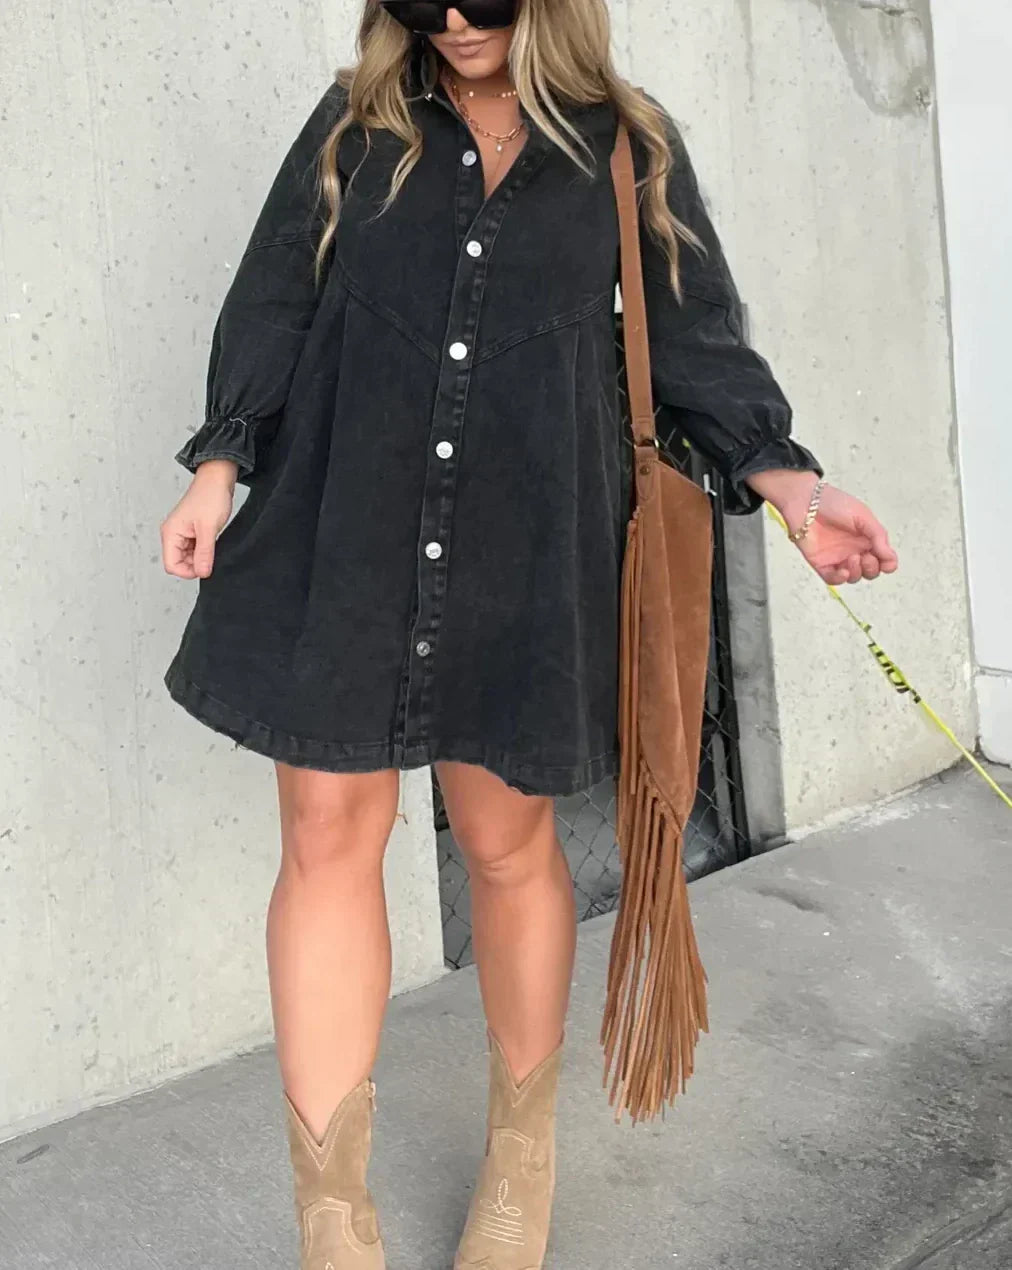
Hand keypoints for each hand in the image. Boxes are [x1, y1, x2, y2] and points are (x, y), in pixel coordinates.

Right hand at [161, 460, 236, 579]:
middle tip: (211, 556)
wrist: (218, 479)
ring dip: (200, 557)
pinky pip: (195, 549)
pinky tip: (213, 542)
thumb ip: (204, 553)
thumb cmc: (210, 496)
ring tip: (213, 544)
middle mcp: (173, 534)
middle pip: (179, 563)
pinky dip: (204, 550)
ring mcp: (182, 533)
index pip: (171, 565)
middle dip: (195, 564)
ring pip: (188, 557)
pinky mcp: (192, 531)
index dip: (188, 571)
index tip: (204, 568)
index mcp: (170, 533)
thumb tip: (202, 573)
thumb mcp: (208, 529)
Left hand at [746, 469, 898, 585]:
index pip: (883, 559)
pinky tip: (843, 571)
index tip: (887, 563)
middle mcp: (854, 549)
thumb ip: (878, 537)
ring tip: (853, 558)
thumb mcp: (863, 516)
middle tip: (866, 557)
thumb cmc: (833, 502)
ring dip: (857, 573)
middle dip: (872, 569)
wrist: (806, 501)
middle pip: (870, 571)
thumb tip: (891, 557)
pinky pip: (833, 579)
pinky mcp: (821, 563)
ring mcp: (837, 557)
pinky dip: (840, 579)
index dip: (887, 564)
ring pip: (854, 577)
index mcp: (866, 538)